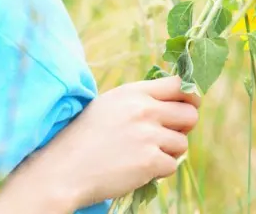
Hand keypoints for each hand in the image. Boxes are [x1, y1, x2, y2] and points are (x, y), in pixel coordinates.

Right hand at [7, 76, 200, 209]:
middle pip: (190, 114)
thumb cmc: (84, 138)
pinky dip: (158, 170)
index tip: (188, 106)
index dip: (189, 97)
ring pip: (183, 143)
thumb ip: (139, 101)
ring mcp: (148, 135)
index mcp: (132, 92)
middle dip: (183, 127)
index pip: (179, 85)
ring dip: (168, 151)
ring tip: (143, 154)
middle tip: (166, 135)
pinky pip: (171, 165)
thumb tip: (175, 104)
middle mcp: (143, 109)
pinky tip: (137, 168)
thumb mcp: (109, 106)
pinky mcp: (150, 161)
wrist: (64, 169)